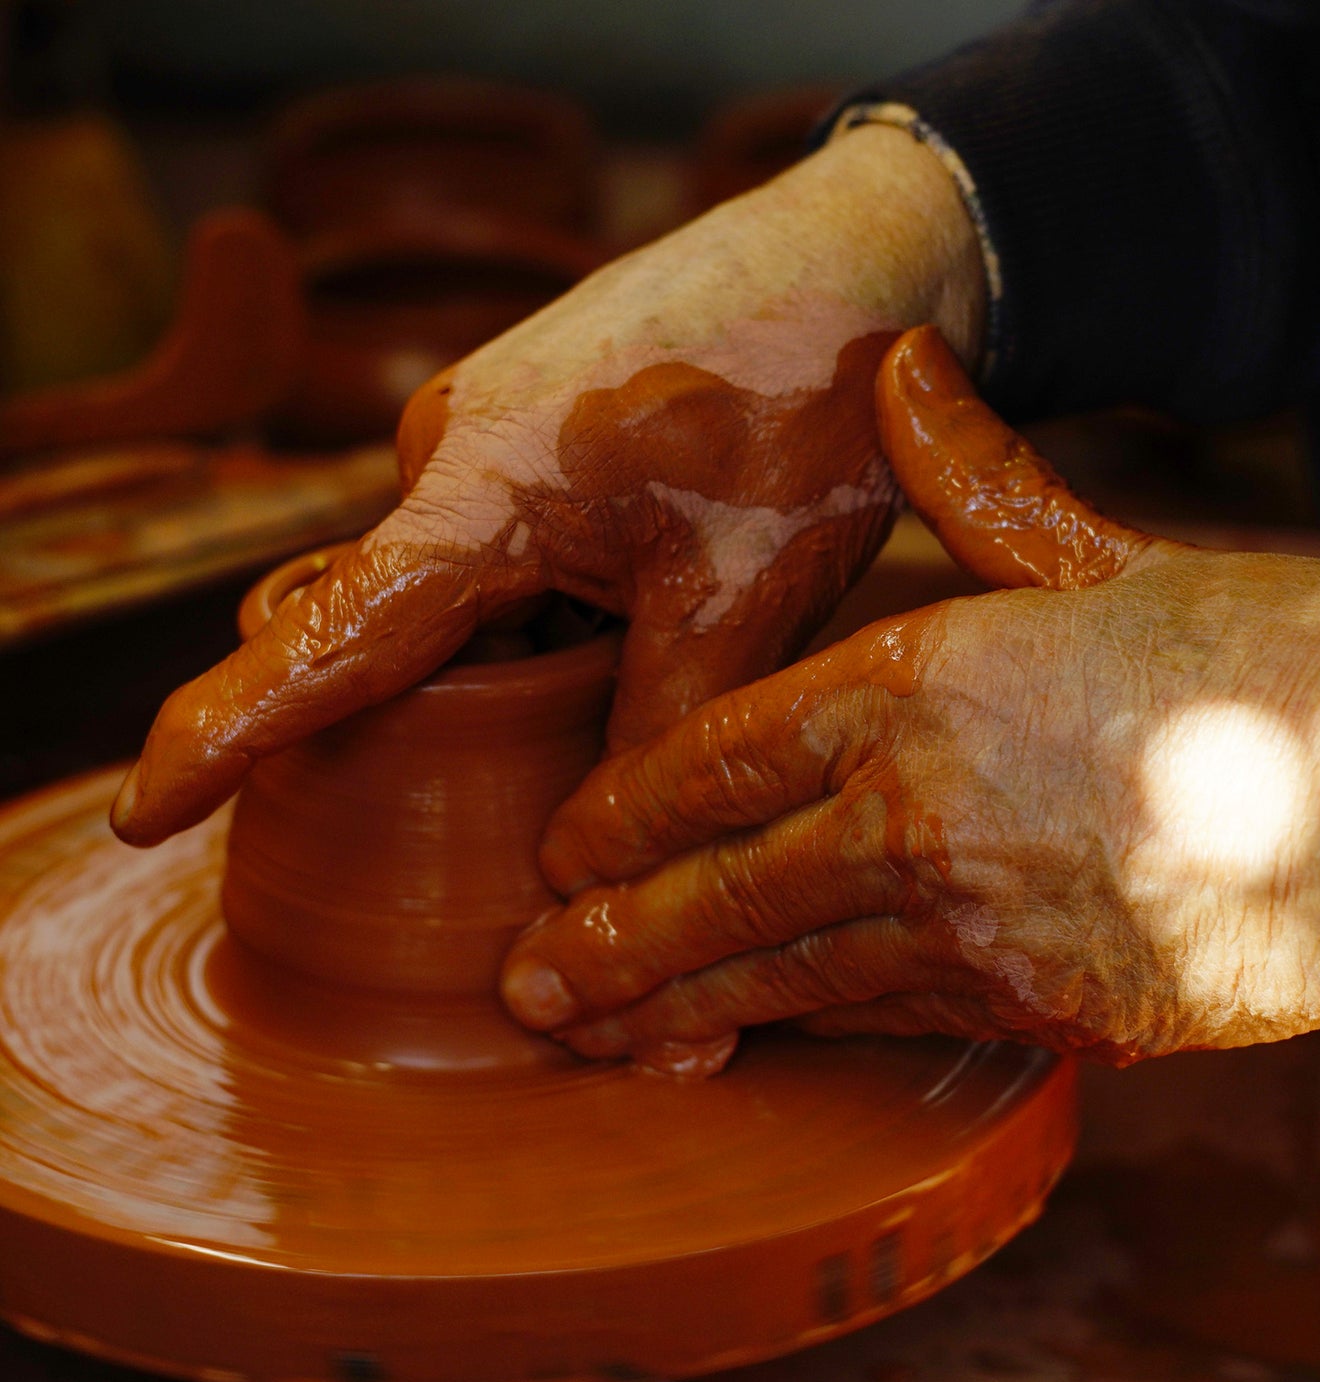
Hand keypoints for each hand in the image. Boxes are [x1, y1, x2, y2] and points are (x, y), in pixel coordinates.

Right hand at [112, 126, 984, 844]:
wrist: (863, 252)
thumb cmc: (806, 397)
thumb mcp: (743, 594)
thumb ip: (657, 734)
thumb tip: (596, 879)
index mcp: (485, 486)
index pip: (332, 637)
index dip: (229, 732)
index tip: (143, 812)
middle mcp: (457, 451)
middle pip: (413, 635)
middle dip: (469, 712)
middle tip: (586, 732)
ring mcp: (493, 428)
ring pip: (475, 593)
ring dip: (537, 648)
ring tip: (663, 625)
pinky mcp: (537, 422)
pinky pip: (511, 542)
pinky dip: (560, 597)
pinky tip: (651, 590)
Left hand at [500, 329, 1319, 1071]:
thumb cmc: (1281, 670)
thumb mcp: (1119, 555)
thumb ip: (982, 482)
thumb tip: (909, 365)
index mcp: (922, 686)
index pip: (720, 755)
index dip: (624, 811)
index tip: (561, 850)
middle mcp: (918, 811)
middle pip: (719, 888)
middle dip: (610, 941)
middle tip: (523, 984)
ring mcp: (971, 923)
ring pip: (781, 976)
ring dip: (672, 1011)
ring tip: (584, 1036)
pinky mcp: (1034, 1007)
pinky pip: (880, 1020)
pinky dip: (798, 1033)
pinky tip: (738, 1049)